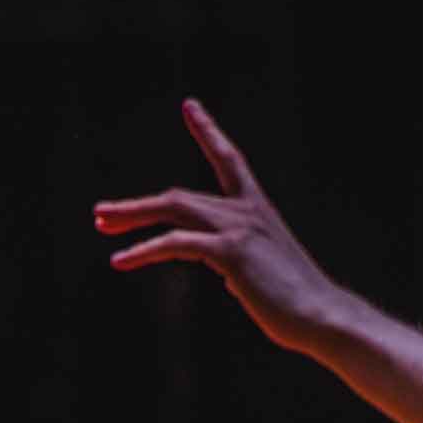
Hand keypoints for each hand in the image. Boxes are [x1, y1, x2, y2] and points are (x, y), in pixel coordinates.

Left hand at [92, 101, 355, 349]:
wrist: (321, 316)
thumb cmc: (294, 302)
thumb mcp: (262, 271)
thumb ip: (240, 260)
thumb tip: (225, 267)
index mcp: (257, 211)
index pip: (229, 160)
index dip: (208, 131)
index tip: (190, 106)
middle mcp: (247, 210)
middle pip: (180, 196)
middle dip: (138, 205)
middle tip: (101, 213)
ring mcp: (238, 227)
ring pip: (173, 209)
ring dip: (132, 215)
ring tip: (101, 223)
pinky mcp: (230, 250)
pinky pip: (175, 243)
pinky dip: (143, 250)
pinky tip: (120, 260)